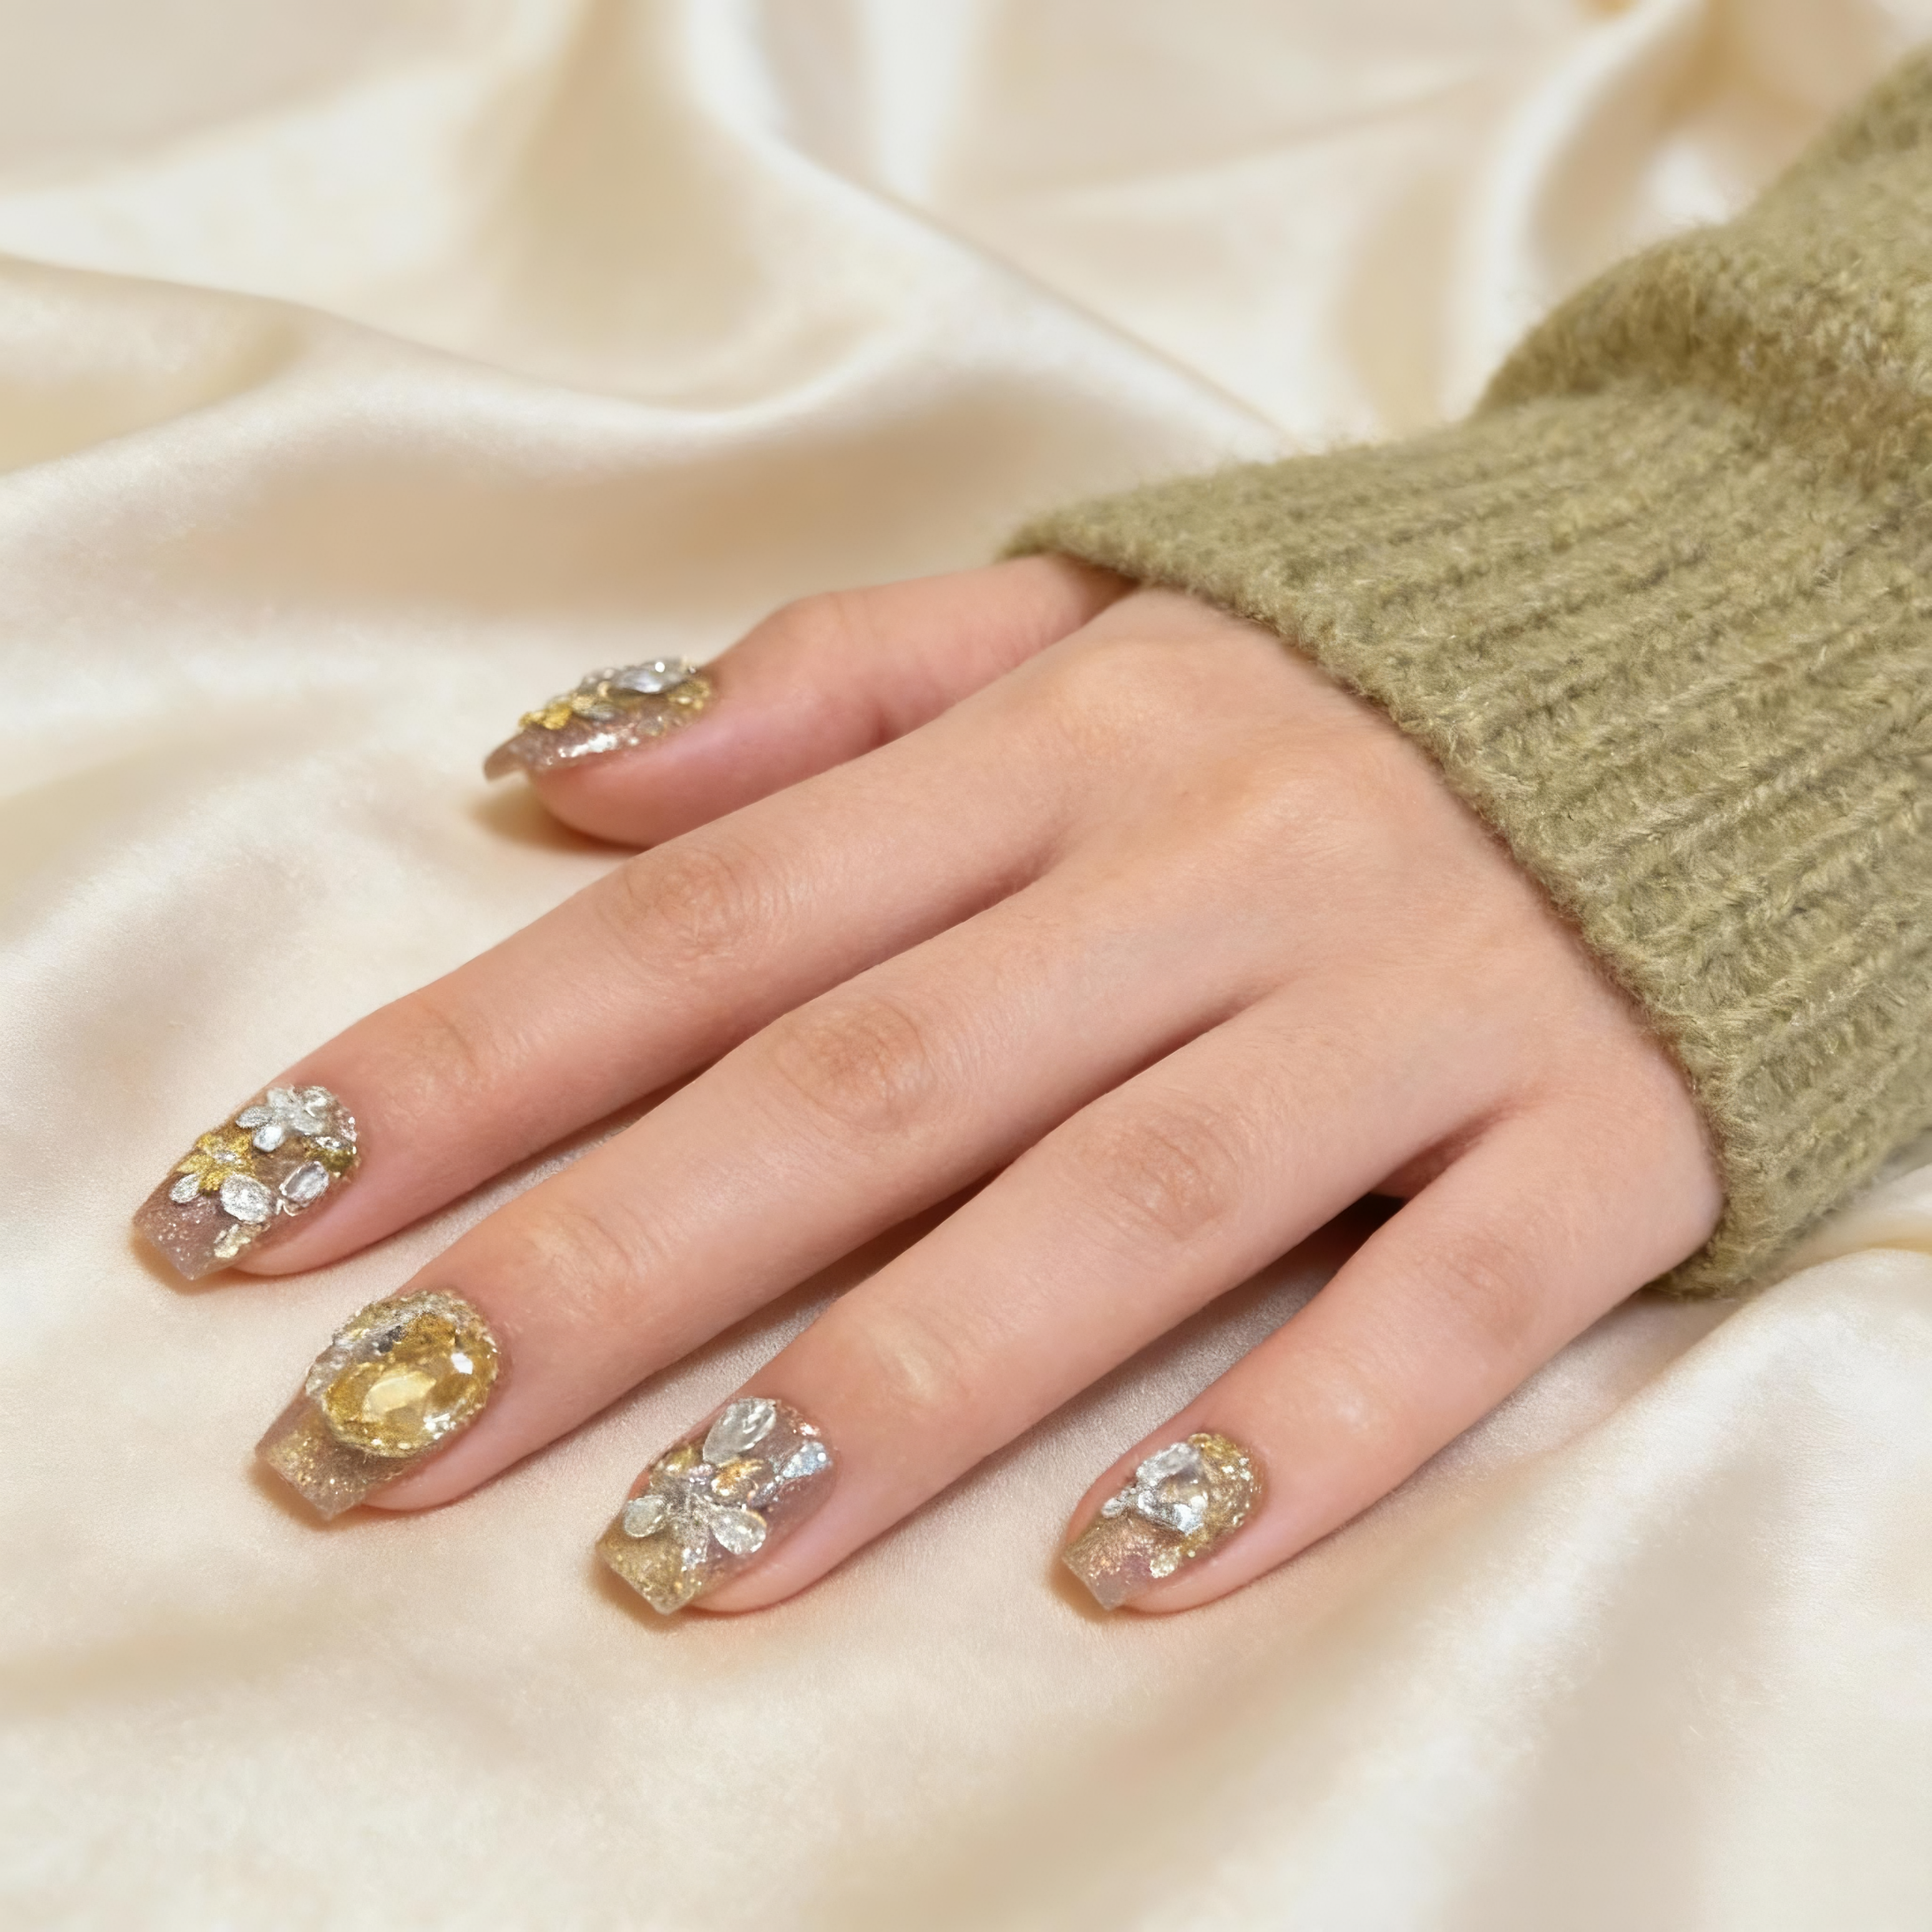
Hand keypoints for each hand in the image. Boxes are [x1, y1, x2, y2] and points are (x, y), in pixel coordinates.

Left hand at [226, 556, 1719, 1612]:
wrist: (1723, 636)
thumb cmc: (1348, 663)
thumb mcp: (1084, 616)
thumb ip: (824, 687)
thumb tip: (557, 781)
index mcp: (1071, 740)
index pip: (709, 919)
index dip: (466, 1066)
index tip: (259, 1222)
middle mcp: (1219, 865)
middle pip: (867, 1078)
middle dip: (606, 1266)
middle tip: (381, 1442)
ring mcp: (1415, 1003)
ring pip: (1129, 1205)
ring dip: (899, 1388)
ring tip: (683, 1555)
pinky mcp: (1598, 1131)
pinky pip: (1445, 1300)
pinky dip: (1302, 1433)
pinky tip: (1133, 1565)